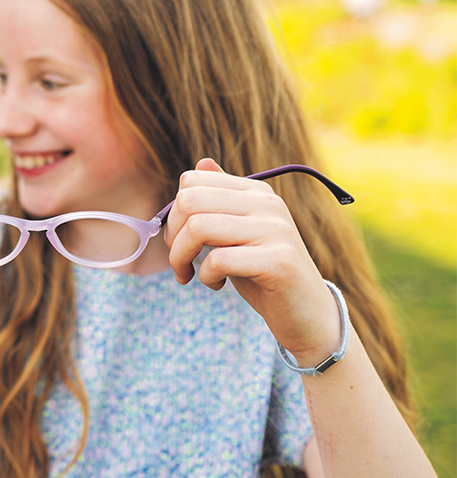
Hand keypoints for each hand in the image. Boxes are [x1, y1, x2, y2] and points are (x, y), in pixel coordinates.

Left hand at [163, 157, 341, 363]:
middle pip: (189, 201)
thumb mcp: (236, 233)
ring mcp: (275, 230)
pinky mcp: (278, 260)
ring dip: (180, 258)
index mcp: (255, 192)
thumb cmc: (262, 273)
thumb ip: (219, 201)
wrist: (305, 313)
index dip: (173, 214)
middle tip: (180, 262)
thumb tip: (201, 164)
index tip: (177, 241)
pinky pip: (218, 260)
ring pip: (198, 228)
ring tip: (190, 275)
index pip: (192, 181)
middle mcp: (268, 204)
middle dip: (171, 237)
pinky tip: (216, 284)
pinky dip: (205, 276)